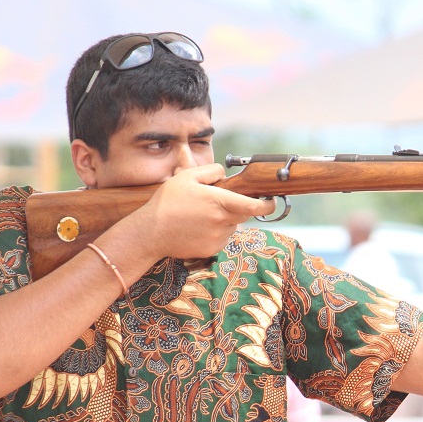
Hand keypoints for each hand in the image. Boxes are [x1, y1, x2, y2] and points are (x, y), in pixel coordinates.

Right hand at [132, 164, 275, 259]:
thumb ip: (211, 171)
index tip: (271, 201)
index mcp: (219, 201)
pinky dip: (216, 232)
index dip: (268, 205)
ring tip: (201, 215)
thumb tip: (225, 174)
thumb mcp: (186, 176)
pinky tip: (198, 227)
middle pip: (245, 214)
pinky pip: (222, 238)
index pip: (254, 206)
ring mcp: (218, 237)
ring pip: (232, 226)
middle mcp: (222, 221)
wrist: (151, 232)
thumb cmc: (167, 202)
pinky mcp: (212, 250)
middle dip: (240, 207)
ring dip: (225, 219)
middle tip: (220, 202)